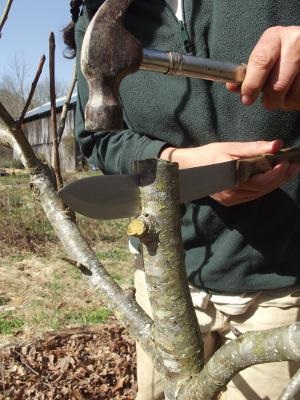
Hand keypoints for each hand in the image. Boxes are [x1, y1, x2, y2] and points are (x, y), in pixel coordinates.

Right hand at [160, 140, 299, 205]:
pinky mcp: (230, 202)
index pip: (260, 181)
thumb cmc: (208, 155)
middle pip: (263, 188)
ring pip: (260, 193)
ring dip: (276, 182)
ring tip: (288, 170)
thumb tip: (278, 145)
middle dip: (281, 177)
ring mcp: (230, 199)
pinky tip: (273, 177)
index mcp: (230, 178)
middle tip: (295, 165)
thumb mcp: (230, 147)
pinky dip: (265, 186)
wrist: (188, 169)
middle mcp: (231, 193)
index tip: (287, 161)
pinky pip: (253, 195)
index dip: (276, 173)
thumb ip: (254, 148)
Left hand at [227, 26, 299, 110]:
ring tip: (287, 93)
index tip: (246, 100)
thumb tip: (232, 86)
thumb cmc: (281, 58)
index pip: (260, 62)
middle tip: (269, 101)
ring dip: (287, 102)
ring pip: (293, 94)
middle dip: (270, 100)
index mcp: (274, 37)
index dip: (251, 85)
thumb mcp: (265, 58)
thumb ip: (248, 74)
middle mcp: (294, 41)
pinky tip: (297, 91)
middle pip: (277, 85)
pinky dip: (297, 102)